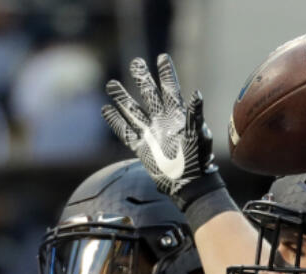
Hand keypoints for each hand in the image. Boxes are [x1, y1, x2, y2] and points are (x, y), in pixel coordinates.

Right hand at [102, 54, 220, 208]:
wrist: (189, 184)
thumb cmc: (198, 161)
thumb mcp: (199, 136)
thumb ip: (195, 115)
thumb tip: (197, 94)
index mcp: (177, 117)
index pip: (170, 90)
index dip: (166, 74)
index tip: (162, 57)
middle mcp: (162, 122)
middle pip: (149, 95)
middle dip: (142, 79)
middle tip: (136, 62)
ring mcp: (150, 134)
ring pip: (133, 111)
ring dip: (122, 98)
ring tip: (111, 84)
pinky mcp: (141, 148)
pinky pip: (125, 132)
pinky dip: (115, 121)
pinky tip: (106, 110)